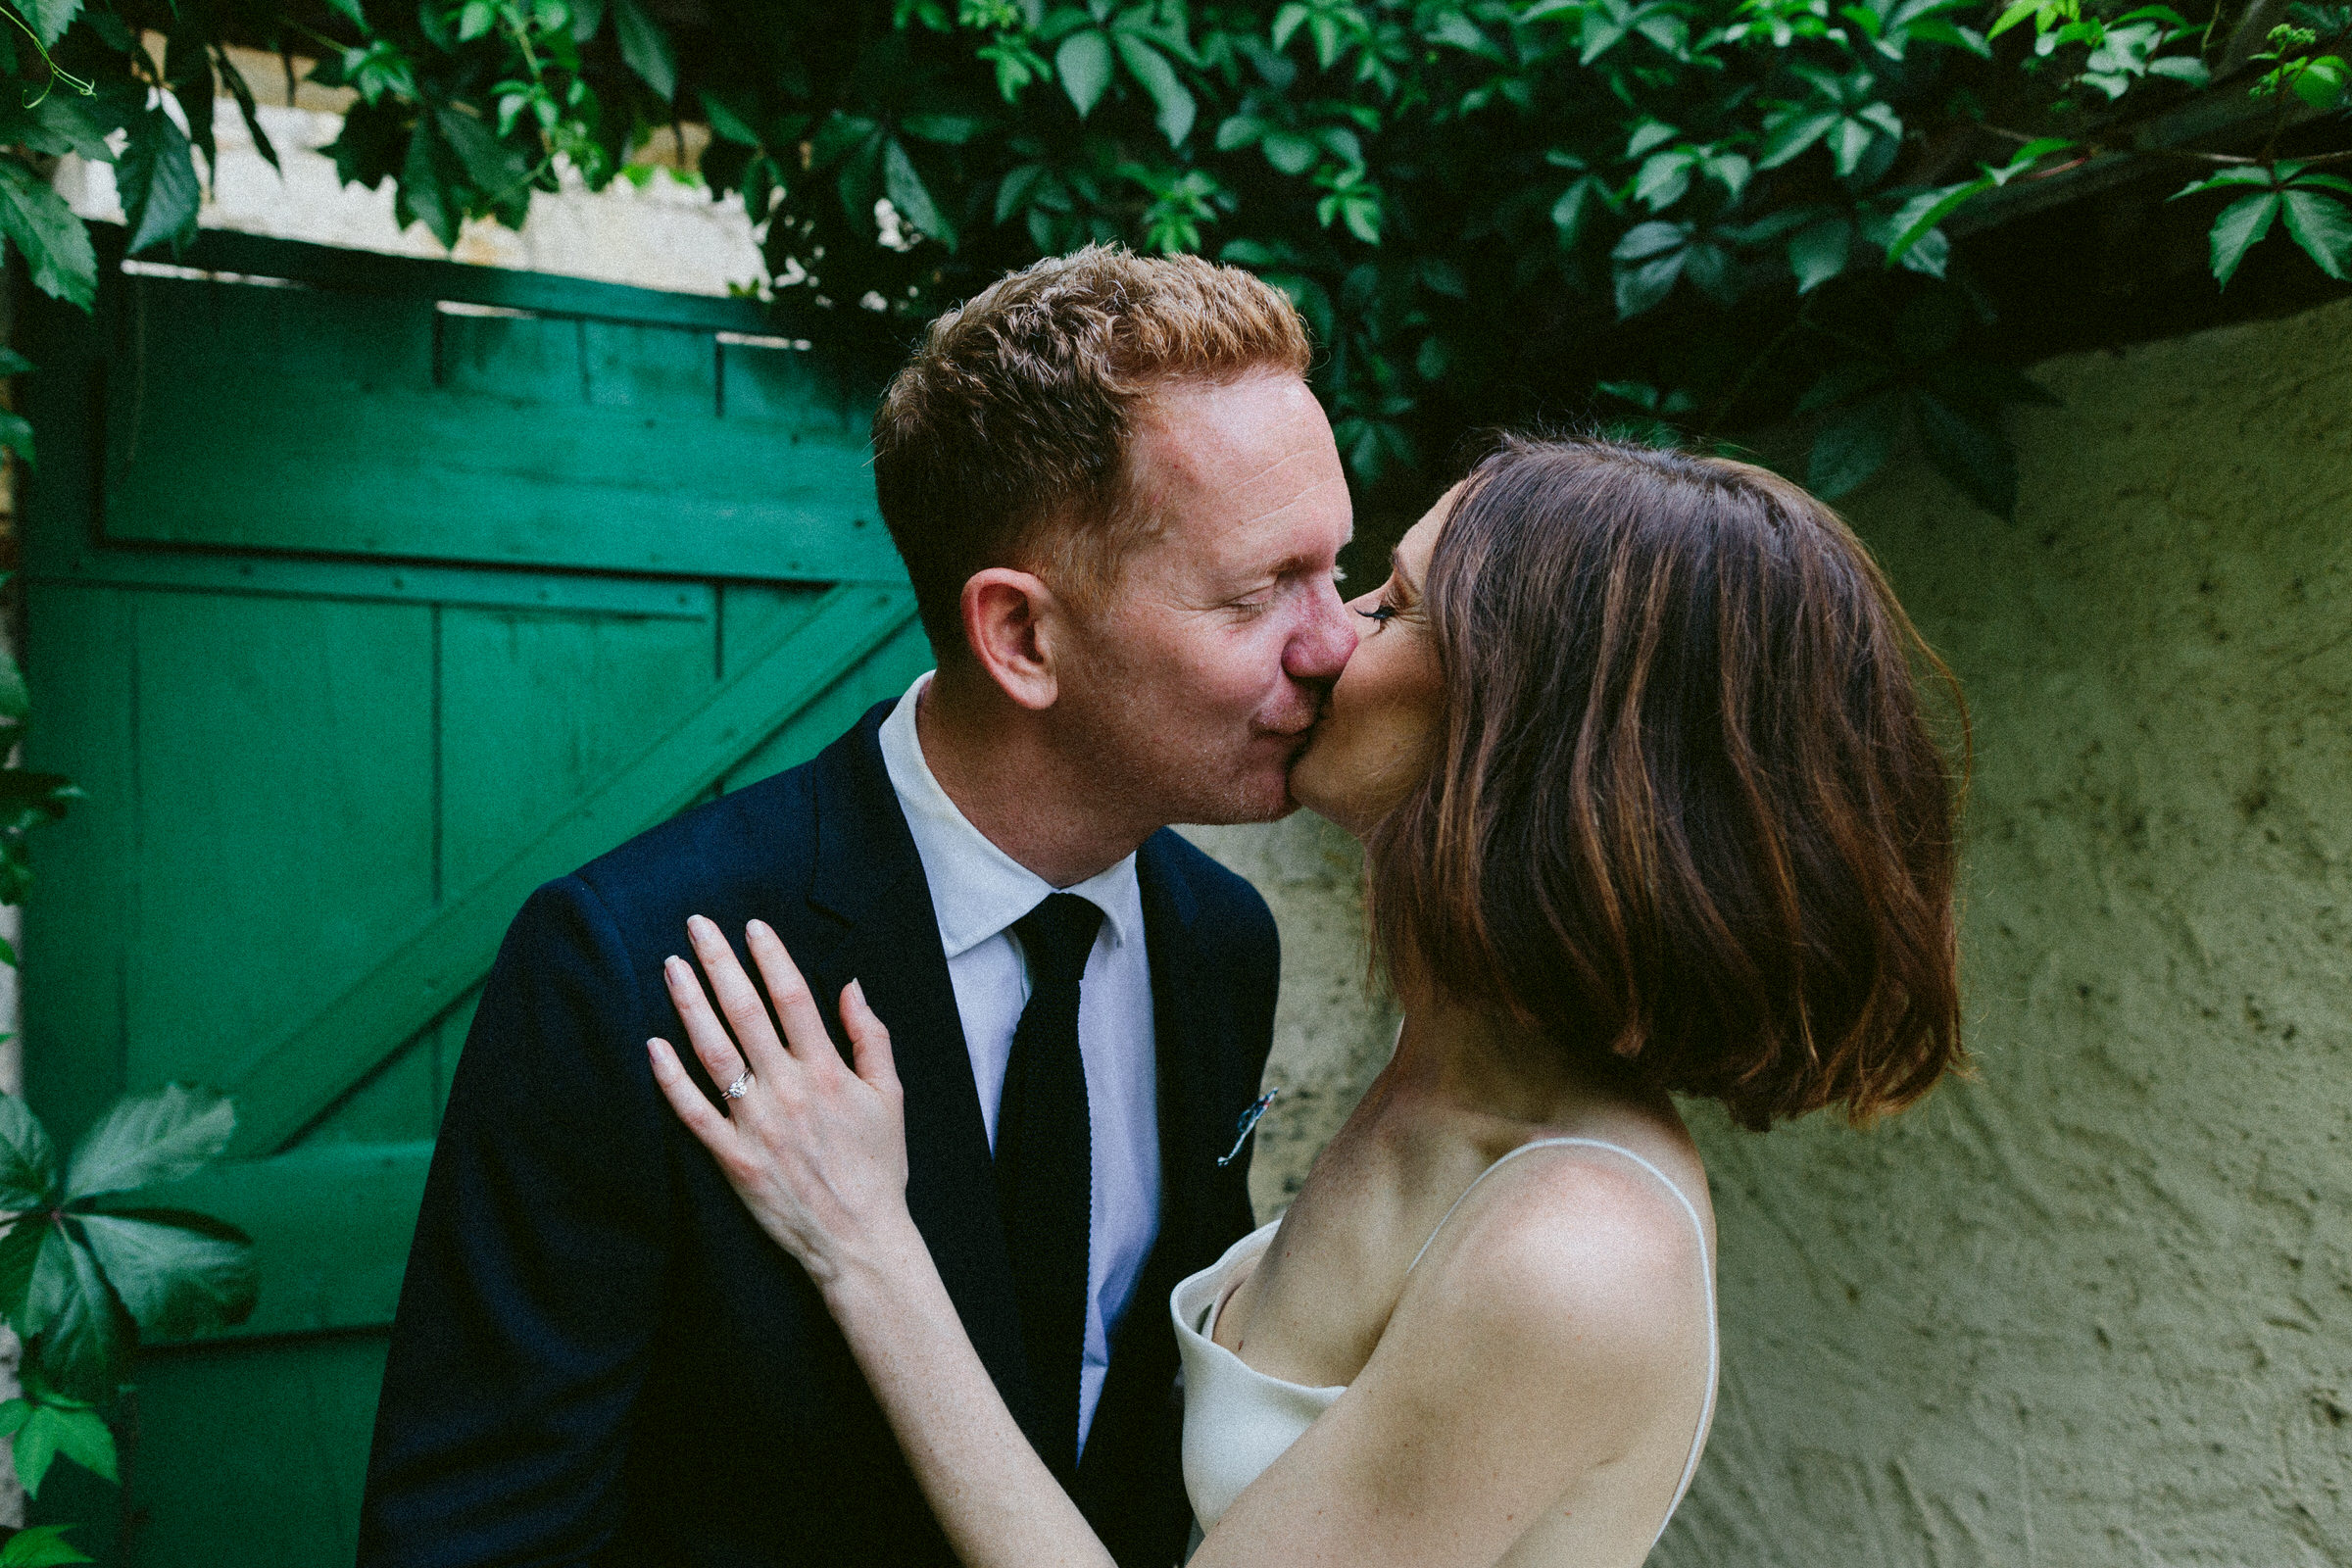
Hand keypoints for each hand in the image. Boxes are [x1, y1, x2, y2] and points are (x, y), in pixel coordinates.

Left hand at [647, 915, 914, 1287]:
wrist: (859, 1239)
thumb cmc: (878, 1167)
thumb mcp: (891, 1096)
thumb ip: (872, 1037)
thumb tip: (851, 986)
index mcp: (828, 1071)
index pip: (793, 997)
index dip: (770, 957)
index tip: (751, 926)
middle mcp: (789, 1090)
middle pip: (746, 1012)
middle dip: (719, 963)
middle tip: (696, 925)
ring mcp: (756, 1124)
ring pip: (713, 1052)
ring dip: (689, 1004)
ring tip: (671, 966)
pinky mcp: (733, 1158)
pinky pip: (692, 1112)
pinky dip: (670, 1078)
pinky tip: (652, 1044)